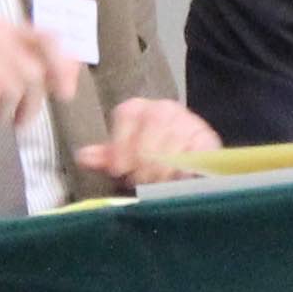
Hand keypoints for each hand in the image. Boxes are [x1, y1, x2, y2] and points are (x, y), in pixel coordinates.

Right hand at [0, 18, 79, 136]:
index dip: (62, 66)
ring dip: (4, 115)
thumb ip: (29, 67)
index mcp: (0, 27)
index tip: (66, 94)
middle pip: (33, 73)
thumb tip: (73, 74)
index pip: (47, 37)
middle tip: (16, 121)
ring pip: (13, 90)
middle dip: (30, 105)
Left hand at [79, 97, 222, 185]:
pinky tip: (179, 179)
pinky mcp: (208, 139)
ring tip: (156, 183)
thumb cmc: (145, 155)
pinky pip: (198, 153)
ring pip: (173, 144)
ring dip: (163, 170)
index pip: (128, 116)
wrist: (183, 153)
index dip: (122, 145)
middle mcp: (164, 108)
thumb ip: (103, 156)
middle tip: (139, 180)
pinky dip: (187, 168)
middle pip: (152, 129)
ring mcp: (188, 122)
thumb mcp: (120, 155)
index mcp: (136, 108)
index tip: (119, 169)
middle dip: (143, 161)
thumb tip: (84, 157)